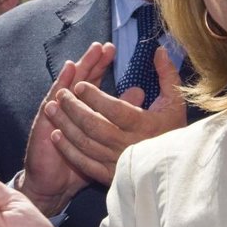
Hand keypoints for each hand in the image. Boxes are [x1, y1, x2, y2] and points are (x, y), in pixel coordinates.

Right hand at [18, 43, 113, 214]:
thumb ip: (120, 112)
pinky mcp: (46, 122)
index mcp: (83, 109)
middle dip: (92, 62)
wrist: (52, 183)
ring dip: (77, 69)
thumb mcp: (103, 138)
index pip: (93, 81)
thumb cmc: (78, 162)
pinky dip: (60, 85)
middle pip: (81, 78)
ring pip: (67, 85)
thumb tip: (140, 91)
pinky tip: (68, 72)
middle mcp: (68, 107)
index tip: (111, 49)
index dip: (101, 65)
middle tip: (102, 45)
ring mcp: (55, 113)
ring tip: (88, 53)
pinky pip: (54, 100)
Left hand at [44, 46, 186, 185]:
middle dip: (74, 108)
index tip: (80, 85)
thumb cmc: (174, 133)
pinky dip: (68, 149)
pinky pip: (85, 163)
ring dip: (66, 125)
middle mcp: (129, 145)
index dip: (95, 97)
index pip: (115, 109)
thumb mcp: (175, 103)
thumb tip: (160, 50)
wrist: (174, 170)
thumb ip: (167, 75)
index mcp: (144, 125)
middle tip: (61, 94)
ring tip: (51, 108)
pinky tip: (56, 135)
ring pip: (85, 143)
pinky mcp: (111, 176)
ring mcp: (118, 162)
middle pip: (95, 126)